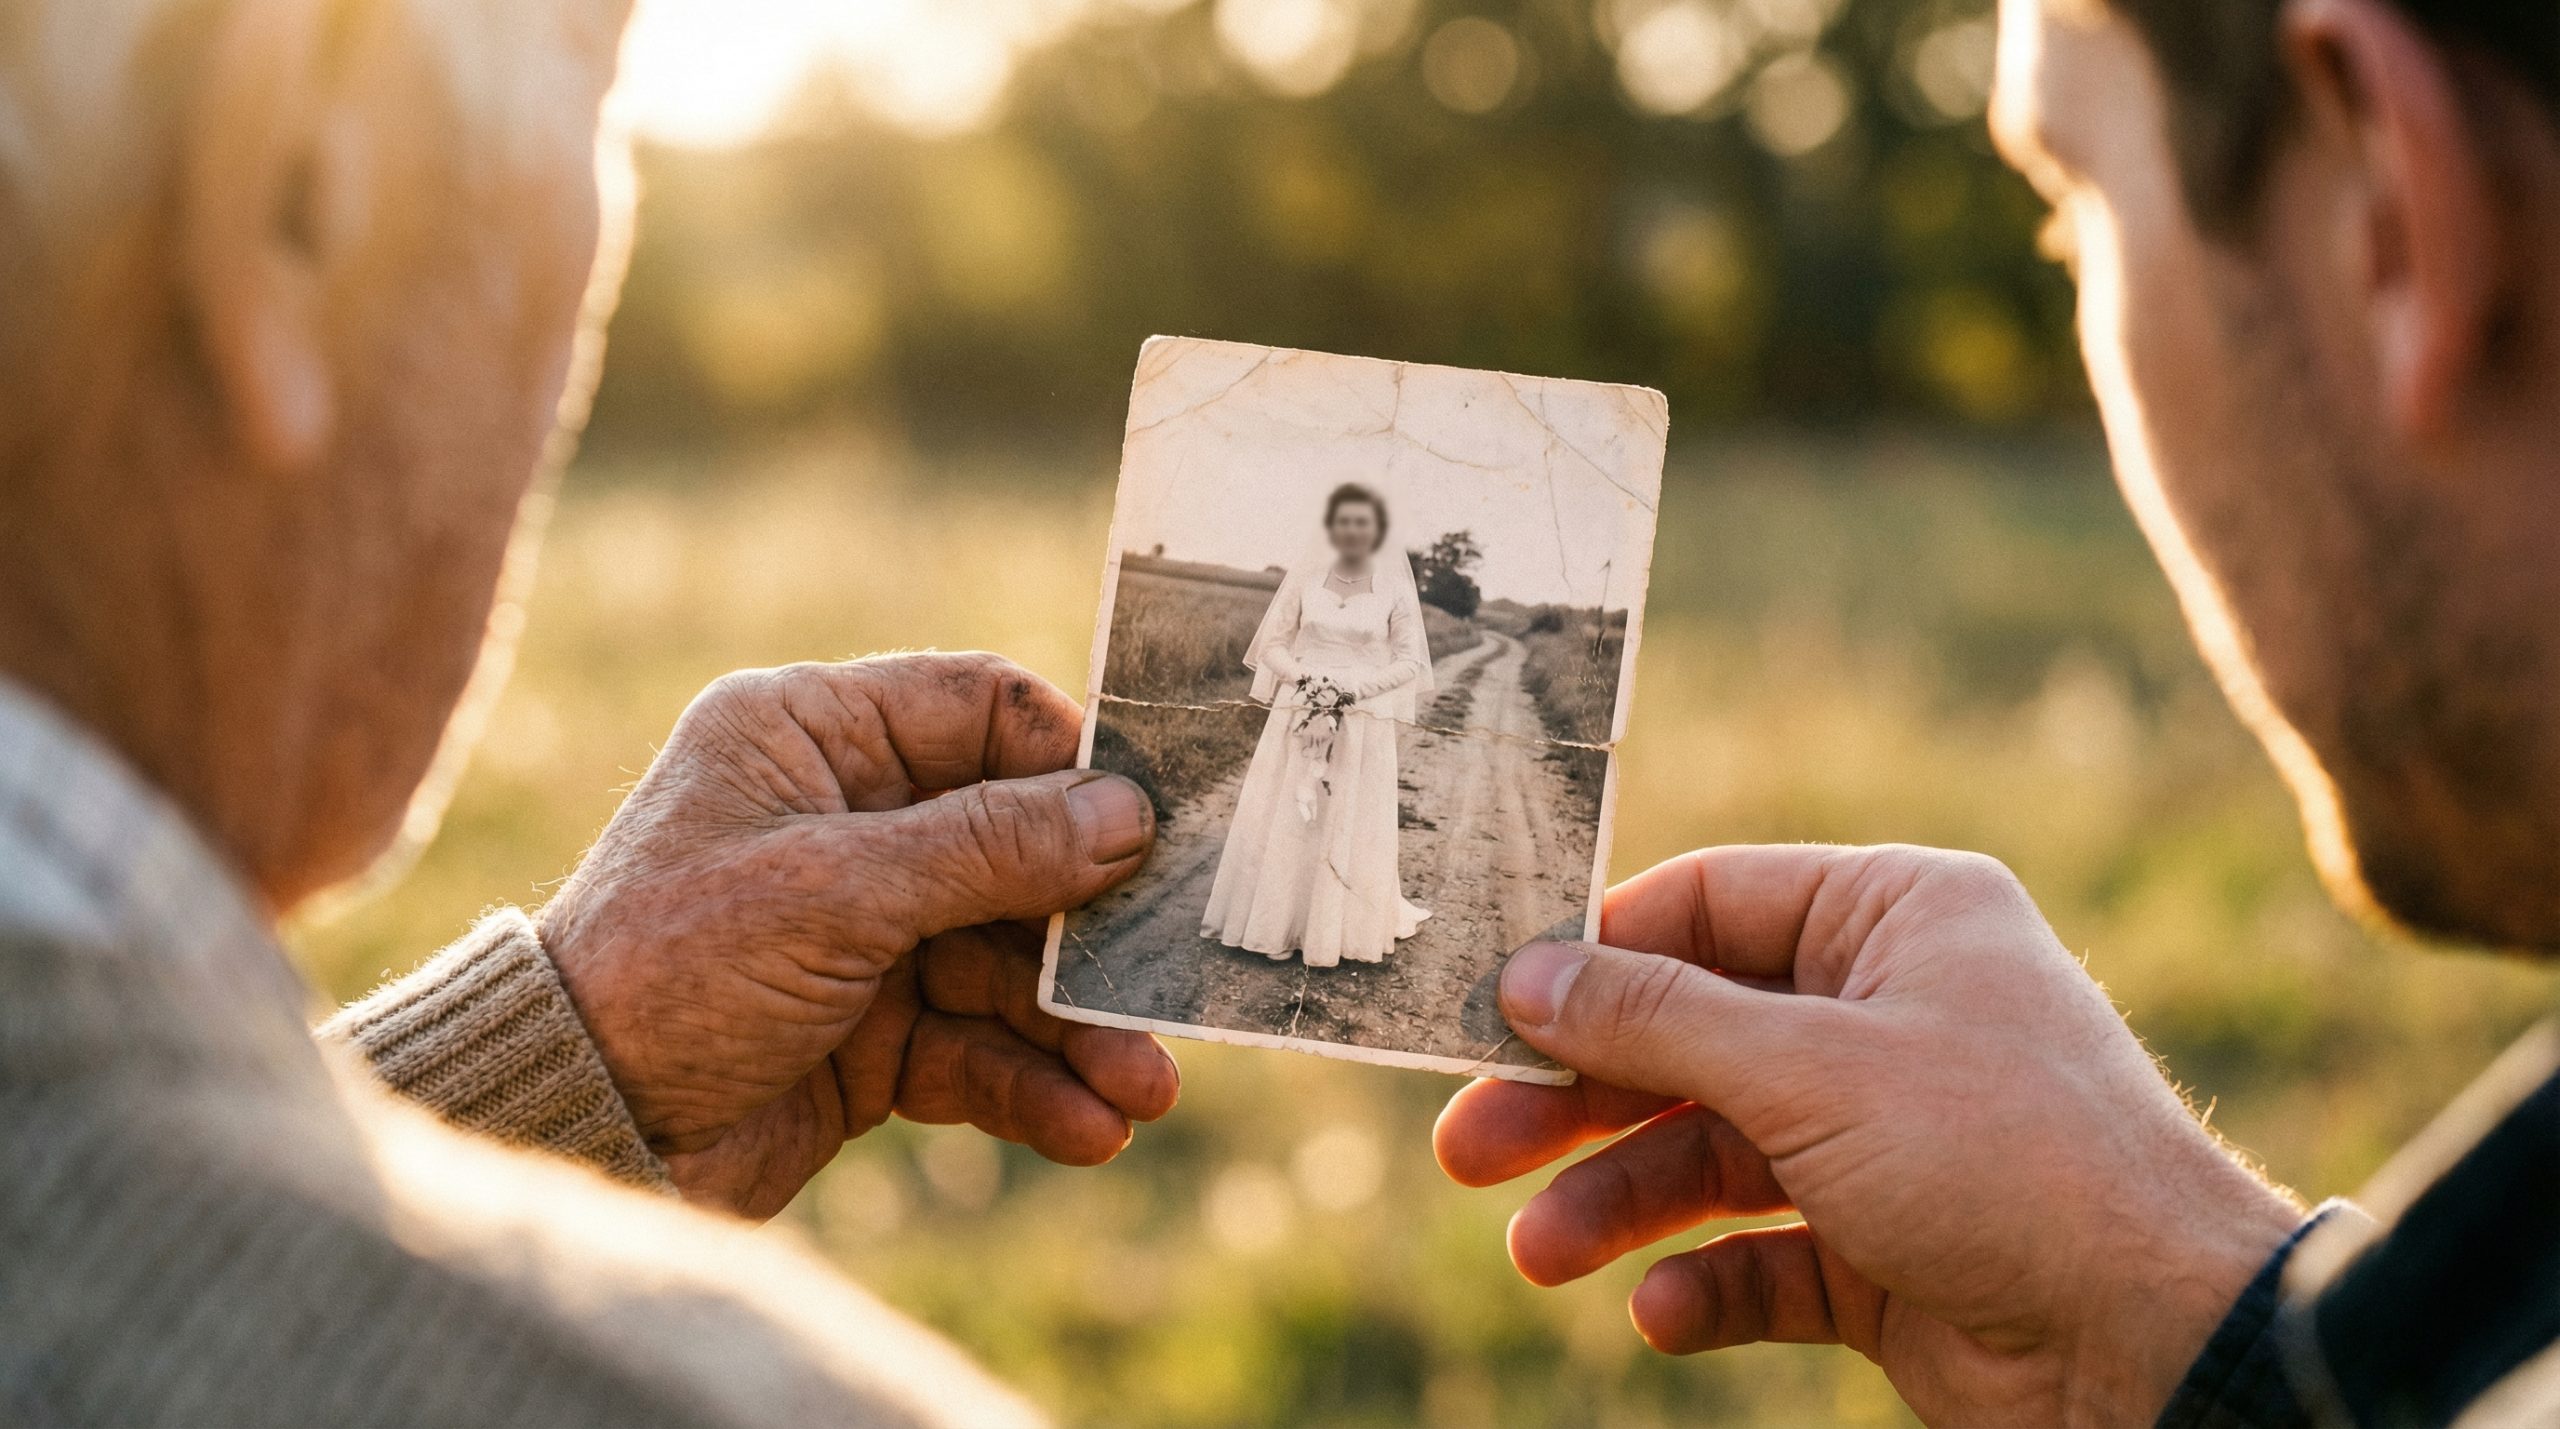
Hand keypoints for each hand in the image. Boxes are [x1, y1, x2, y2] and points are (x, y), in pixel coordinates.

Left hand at [536, 653, 1178, 1219]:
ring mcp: (861, 934)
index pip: (982, 711)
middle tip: (1172, 982)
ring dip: (1078, 1030)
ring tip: (1146, 1089)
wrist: (571, 1134)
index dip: (1075, 761)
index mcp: (811, 738)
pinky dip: (1032, 1087)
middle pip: (1019, 851)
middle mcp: (845, 823)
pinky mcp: (869, 1037)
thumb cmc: (670, 972)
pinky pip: (978, 1050)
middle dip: (1092, 932)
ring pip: (1009, 966)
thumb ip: (989, 847)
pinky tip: (1088, 1129)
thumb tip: (1127, 813)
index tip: (1156, 821)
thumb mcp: (834, 892)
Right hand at [1434, 845, 2302, 1426]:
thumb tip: (1527, 976)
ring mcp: (1890, 1135)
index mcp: (1896, 919)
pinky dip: (1705, 1281)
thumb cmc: (2007, 1160)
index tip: (1490, 1003)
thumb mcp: (1811, 1069)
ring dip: (1621, 1202)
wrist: (2158, 1344)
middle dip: (1580, 1098)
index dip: (1595, 954)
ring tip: (1542, 1253)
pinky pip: (1767, 1253)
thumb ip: (1657, 1020)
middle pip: (1691, 1038)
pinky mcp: (1891, 1246)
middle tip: (1469, 1146)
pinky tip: (1661, 1311)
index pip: (1709, 905)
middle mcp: (1890, 1014)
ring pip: (1713, 1153)